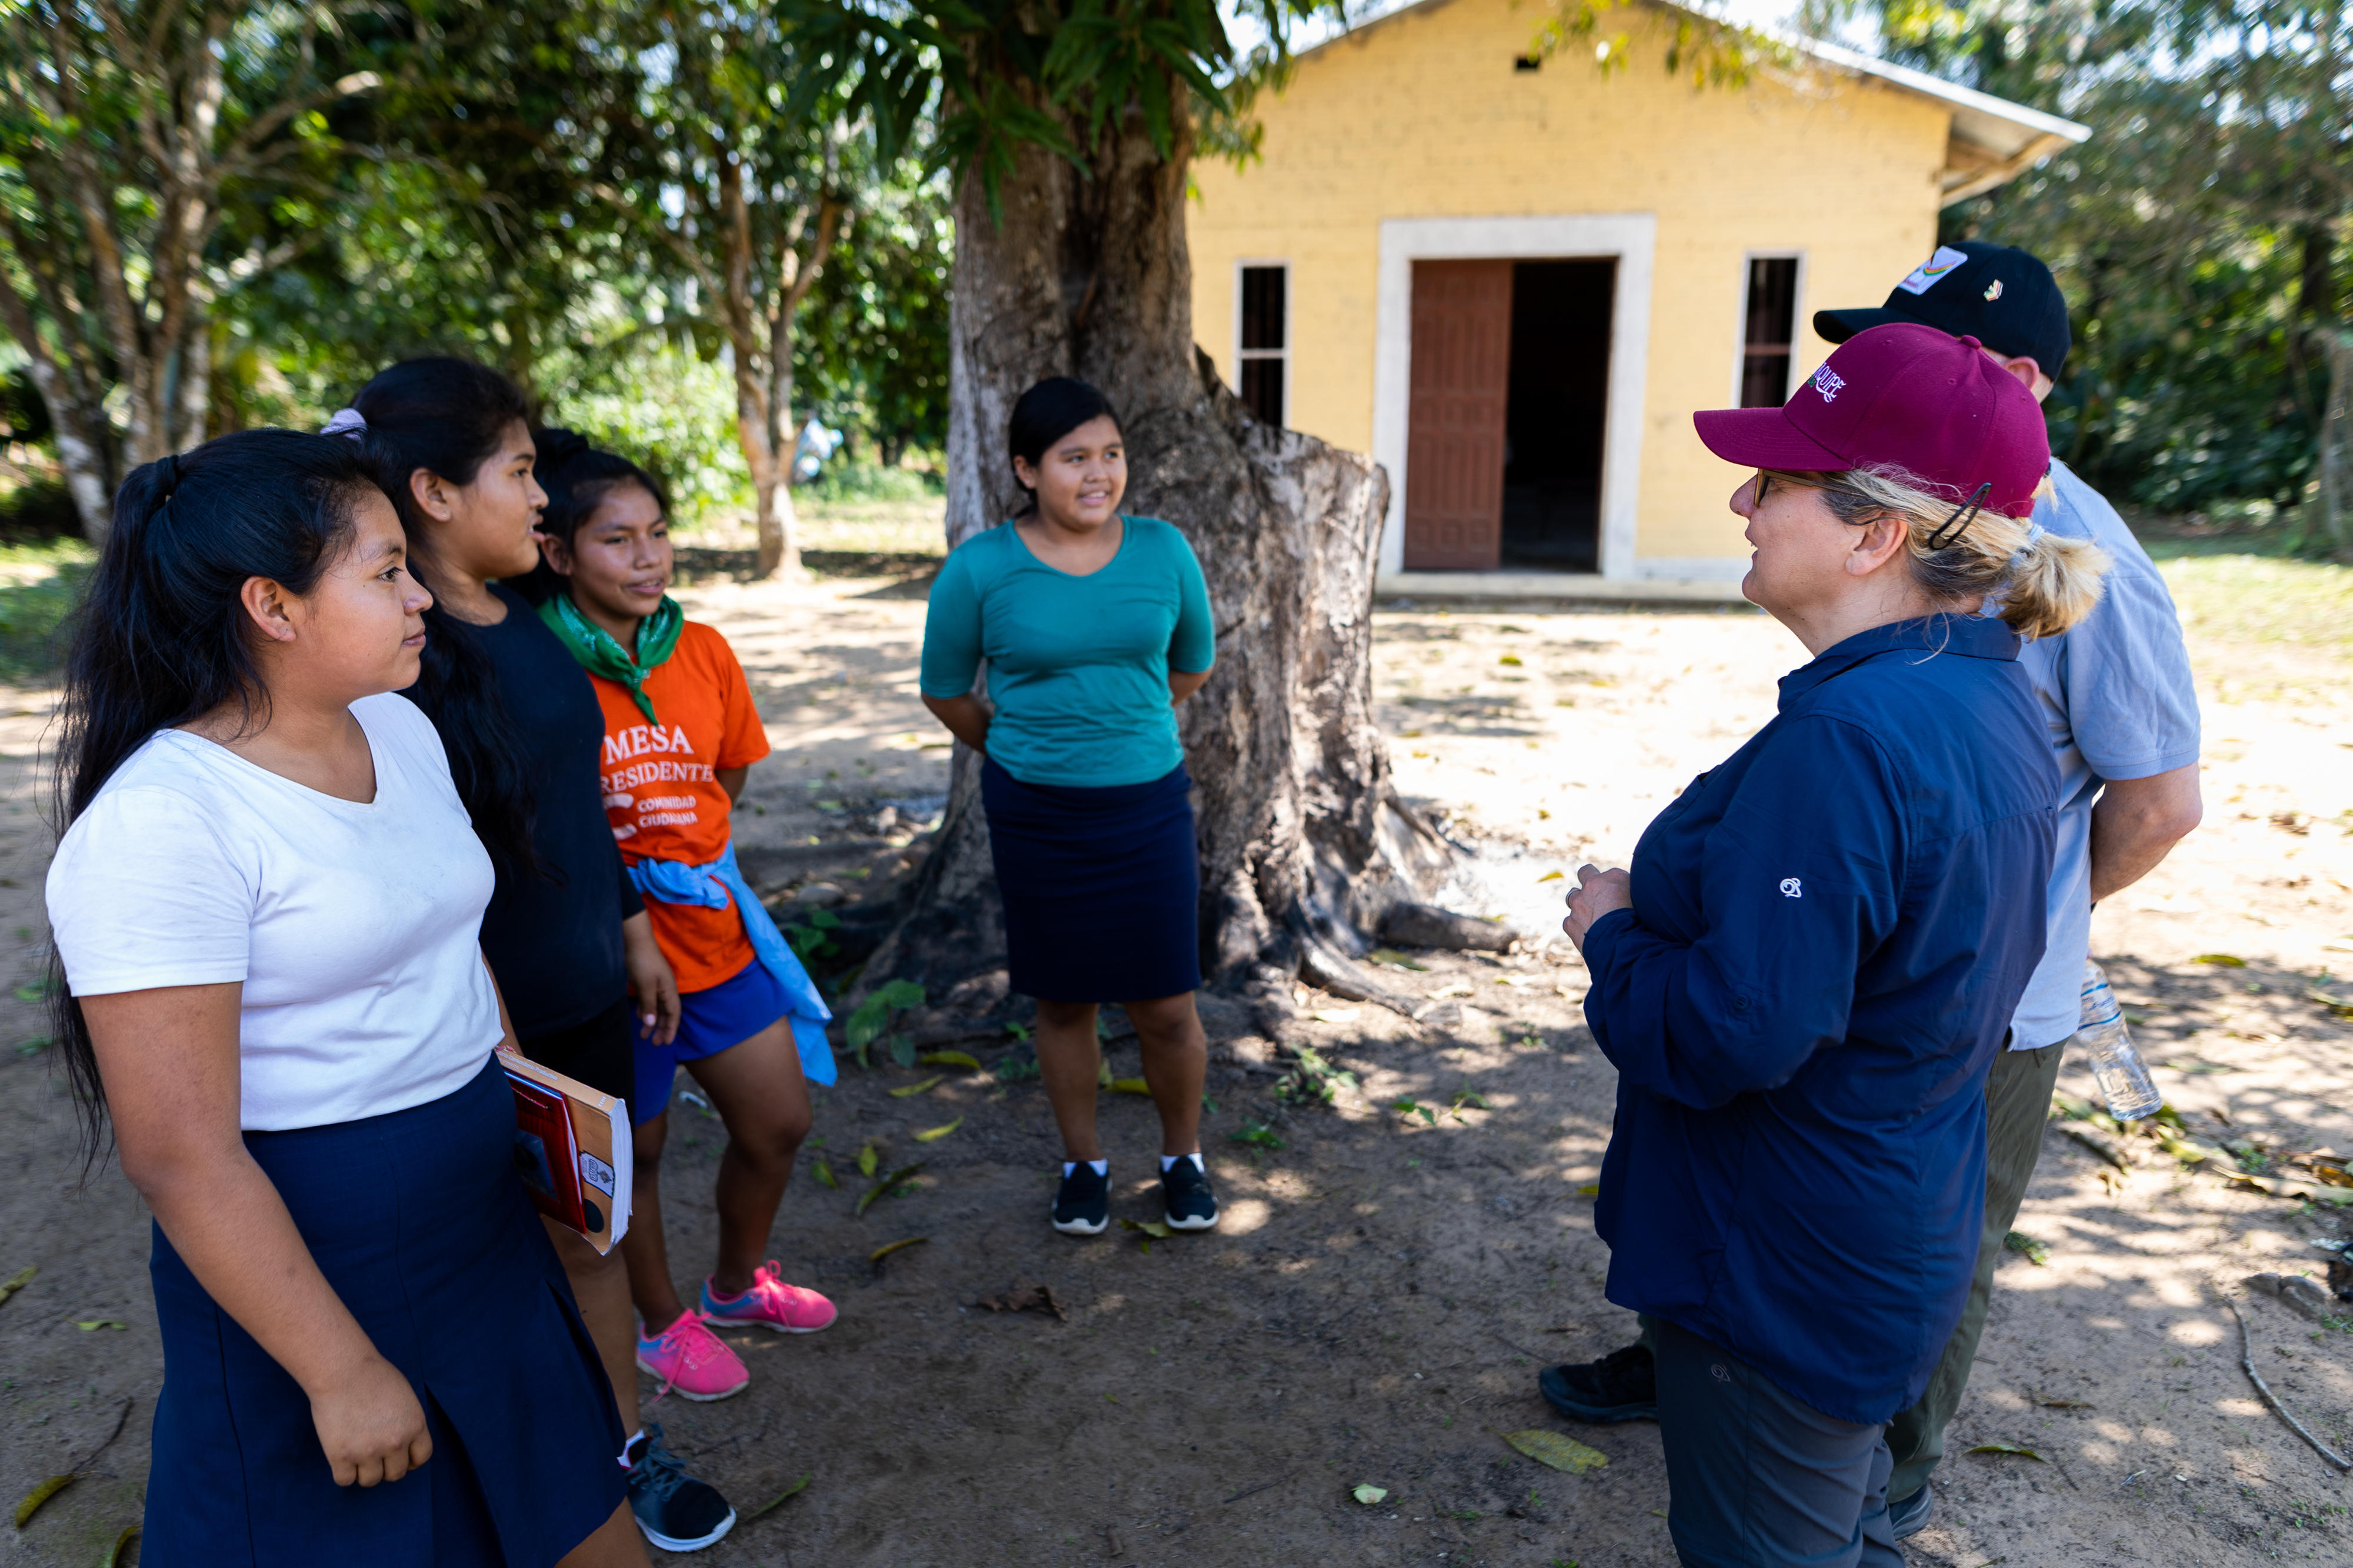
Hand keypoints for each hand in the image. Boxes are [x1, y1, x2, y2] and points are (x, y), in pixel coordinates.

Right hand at [309, 1352, 430, 1486]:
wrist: (342, 1370)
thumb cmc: (373, 1376)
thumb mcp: (405, 1398)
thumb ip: (407, 1422)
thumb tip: (403, 1445)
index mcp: (415, 1426)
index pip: (421, 1457)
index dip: (410, 1460)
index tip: (400, 1458)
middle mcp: (395, 1443)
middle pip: (396, 1474)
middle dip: (386, 1467)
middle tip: (374, 1455)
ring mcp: (368, 1452)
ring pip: (370, 1481)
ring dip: (364, 1471)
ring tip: (356, 1454)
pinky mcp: (341, 1456)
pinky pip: (344, 1480)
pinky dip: (343, 1473)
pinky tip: (341, 1457)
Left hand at [622, 911, 682, 1046]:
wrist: (635, 940)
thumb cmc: (643, 962)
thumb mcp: (646, 985)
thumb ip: (649, 1005)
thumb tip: (651, 1024)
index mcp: (669, 990)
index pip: (674, 1014)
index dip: (671, 1029)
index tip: (666, 1043)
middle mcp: (665, 989)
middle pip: (666, 1013)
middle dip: (661, 1029)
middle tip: (655, 1044)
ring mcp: (656, 985)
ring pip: (656, 1008)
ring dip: (652, 1022)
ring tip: (644, 1036)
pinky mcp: (646, 981)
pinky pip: (649, 1000)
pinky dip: (646, 1010)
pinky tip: (640, 1017)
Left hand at [1561, 863, 1632, 953]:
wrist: (1622, 943)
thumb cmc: (1641, 922)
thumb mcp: (1644, 900)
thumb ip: (1632, 892)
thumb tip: (1631, 893)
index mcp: (1614, 877)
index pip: (1610, 873)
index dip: (1612, 883)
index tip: (1615, 892)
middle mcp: (1592, 885)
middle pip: (1585, 873)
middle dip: (1588, 882)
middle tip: (1596, 895)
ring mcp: (1578, 903)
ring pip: (1573, 897)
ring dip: (1580, 904)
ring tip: (1593, 918)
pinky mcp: (1570, 923)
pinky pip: (1570, 922)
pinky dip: (1577, 927)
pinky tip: (1588, 934)